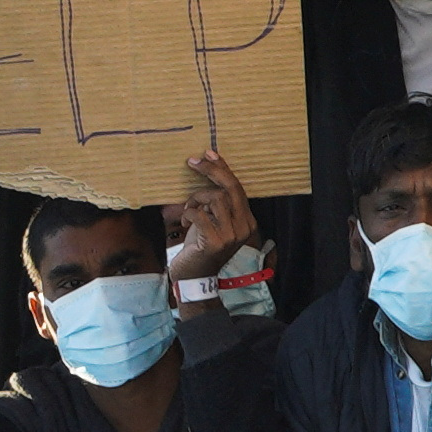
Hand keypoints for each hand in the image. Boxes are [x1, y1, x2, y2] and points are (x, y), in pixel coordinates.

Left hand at [166, 151, 258, 285]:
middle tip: (193, 161)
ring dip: (195, 200)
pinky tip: (185, 224)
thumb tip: (207, 172)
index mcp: (246, 220)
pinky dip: (189, 214)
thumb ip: (215, 204)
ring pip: (215, 199)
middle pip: (231, 188)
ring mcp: (231, 235)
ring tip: (187, 210)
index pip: (237, 187)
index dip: (223, 169)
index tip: (209, 153)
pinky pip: (200, 214)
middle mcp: (244, 227)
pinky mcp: (215, 242)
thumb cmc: (200, 247)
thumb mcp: (212, 222)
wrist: (195, 278)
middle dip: (212, 171)